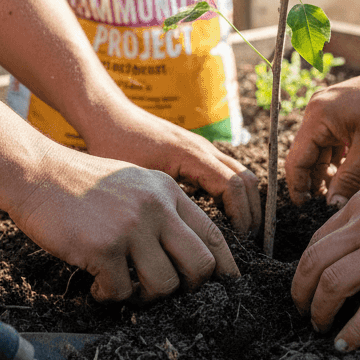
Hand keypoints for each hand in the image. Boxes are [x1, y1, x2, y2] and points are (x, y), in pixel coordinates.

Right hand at [9, 144, 239, 302]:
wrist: (37, 173)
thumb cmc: (83, 184)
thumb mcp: (136, 183)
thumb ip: (163, 210)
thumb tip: (187, 255)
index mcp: (169, 192)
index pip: (214, 234)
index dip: (225, 267)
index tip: (226, 286)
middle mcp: (157, 207)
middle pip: (200, 266)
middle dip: (189, 288)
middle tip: (165, 291)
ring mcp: (131, 226)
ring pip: (164, 285)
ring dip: (145, 296)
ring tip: (124, 286)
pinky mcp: (103, 246)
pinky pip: (121, 291)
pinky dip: (108, 295)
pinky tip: (95, 284)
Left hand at [77, 98, 261, 239]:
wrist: (109, 116)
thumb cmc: (114, 146)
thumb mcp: (133, 181)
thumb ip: (155, 206)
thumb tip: (174, 242)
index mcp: (190, 155)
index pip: (232, 186)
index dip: (240, 215)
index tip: (237, 240)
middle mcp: (203, 149)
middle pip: (246, 180)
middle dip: (251, 212)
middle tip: (245, 243)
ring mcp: (202, 149)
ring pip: (241, 175)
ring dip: (245, 203)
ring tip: (238, 233)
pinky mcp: (197, 152)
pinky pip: (227, 172)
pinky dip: (233, 195)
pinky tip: (220, 217)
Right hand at [284, 61, 359, 207]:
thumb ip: (348, 180)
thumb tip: (332, 205)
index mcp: (317, 117)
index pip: (297, 160)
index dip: (299, 186)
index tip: (306, 209)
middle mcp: (318, 111)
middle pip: (310, 155)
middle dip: (321, 181)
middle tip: (333, 204)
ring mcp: (332, 110)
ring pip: (326, 151)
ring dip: (337, 172)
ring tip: (352, 192)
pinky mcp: (345, 112)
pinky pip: (339, 141)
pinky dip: (348, 159)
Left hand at [291, 163, 359, 350]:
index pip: (317, 241)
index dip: (305, 270)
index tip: (307, 288)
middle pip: (313, 262)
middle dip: (301, 293)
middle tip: (304, 313)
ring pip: (332, 284)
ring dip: (320, 312)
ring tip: (321, 329)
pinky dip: (352, 332)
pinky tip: (346, 345)